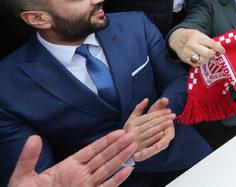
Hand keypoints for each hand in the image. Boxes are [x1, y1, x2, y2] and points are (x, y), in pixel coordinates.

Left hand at [9, 131, 135, 186]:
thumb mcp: (23, 176)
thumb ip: (29, 158)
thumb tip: (34, 138)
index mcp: (68, 166)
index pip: (91, 151)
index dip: (105, 142)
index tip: (118, 132)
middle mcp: (80, 175)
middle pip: (103, 158)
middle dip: (118, 147)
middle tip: (132, 136)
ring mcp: (85, 186)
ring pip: (107, 170)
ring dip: (120, 159)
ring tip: (132, 147)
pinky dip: (116, 180)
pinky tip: (126, 170)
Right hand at [123, 98, 175, 161]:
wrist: (120, 147)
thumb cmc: (128, 131)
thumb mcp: (131, 119)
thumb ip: (138, 109)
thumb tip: (147, 99)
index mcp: (133, 122)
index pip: (149, 116)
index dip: (159, 113)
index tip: (169, 110)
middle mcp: (133, 131)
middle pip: (151, 123)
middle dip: (163, 119)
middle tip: (173, 115)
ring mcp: (135, 140)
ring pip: (151, 132)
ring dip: (162, 126)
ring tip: (171, 122)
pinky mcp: (138, 149)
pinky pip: (148, 142)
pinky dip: (156, 137)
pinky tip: (163, 133)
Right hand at [168, 28, 224, 65]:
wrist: (177, 38)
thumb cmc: (192, 36)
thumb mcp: (200, 34)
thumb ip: (208, 41)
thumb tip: (219, 48)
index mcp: (197, 37)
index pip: (211, 44)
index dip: (219, 48)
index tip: (222, 51)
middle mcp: (192, 45)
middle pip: (207, 54)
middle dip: (212, 54)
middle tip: (212, 53)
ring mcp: (187, 52)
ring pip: (202, 60)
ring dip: (206, 58)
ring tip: (205, 55)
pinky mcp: (185, 59)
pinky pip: (196, 64)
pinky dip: (200, 62)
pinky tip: (199, 57)